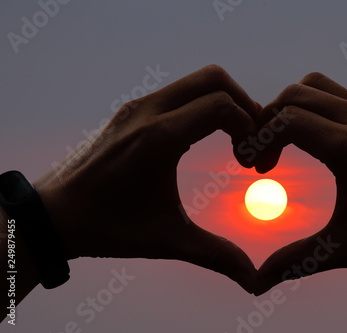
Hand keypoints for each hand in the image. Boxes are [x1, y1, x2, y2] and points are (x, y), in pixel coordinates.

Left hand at [34, 65, 259, 292]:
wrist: (53, 214)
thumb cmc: (107, 227)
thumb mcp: (167, 240)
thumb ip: (216, 255)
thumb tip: (253, 278)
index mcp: (159, 138)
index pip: (222, 105)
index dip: (249, 127)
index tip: (250, 159)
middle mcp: (148, 111)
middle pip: (214, 78)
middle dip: (243, 103)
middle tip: (250, 137)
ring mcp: (137, 106)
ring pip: (195, 81)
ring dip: (222, 102)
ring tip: (231, 138)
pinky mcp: (131, 110)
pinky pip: (177, 92)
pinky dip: (200, 104)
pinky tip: (200, 137)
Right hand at [254, 73, 346, 298]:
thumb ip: (297, 260)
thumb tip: (257, 283)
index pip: (288, 119)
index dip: (258, 139)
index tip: (254, 168)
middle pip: (294, 95)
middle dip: (267, 121)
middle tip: (263, 158)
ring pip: (314, 85)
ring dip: (289, 108)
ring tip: (284, 143)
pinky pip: (335, 93)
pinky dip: (312, 106)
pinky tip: (314, 140)